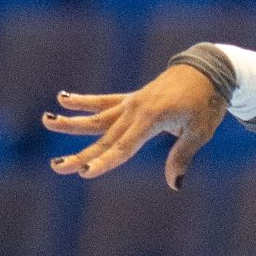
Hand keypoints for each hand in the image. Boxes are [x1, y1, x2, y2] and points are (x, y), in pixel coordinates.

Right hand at [42, 64, 228, 189]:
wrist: (208, 70)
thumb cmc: (207, 103)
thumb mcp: (200, 131)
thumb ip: (182, 156)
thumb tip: (175, 185)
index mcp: (152, 119)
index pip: (124, 147)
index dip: (105, 161)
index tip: (85, 172)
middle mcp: (136, 110)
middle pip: (105, 137)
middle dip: (81, 154)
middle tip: (57, 166)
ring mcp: (132, 103)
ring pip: (97, 117)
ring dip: (72, 122)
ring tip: (47, 121)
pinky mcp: (133, 98)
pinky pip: (105, 101)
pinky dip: (85, 101)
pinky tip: (63, 99)